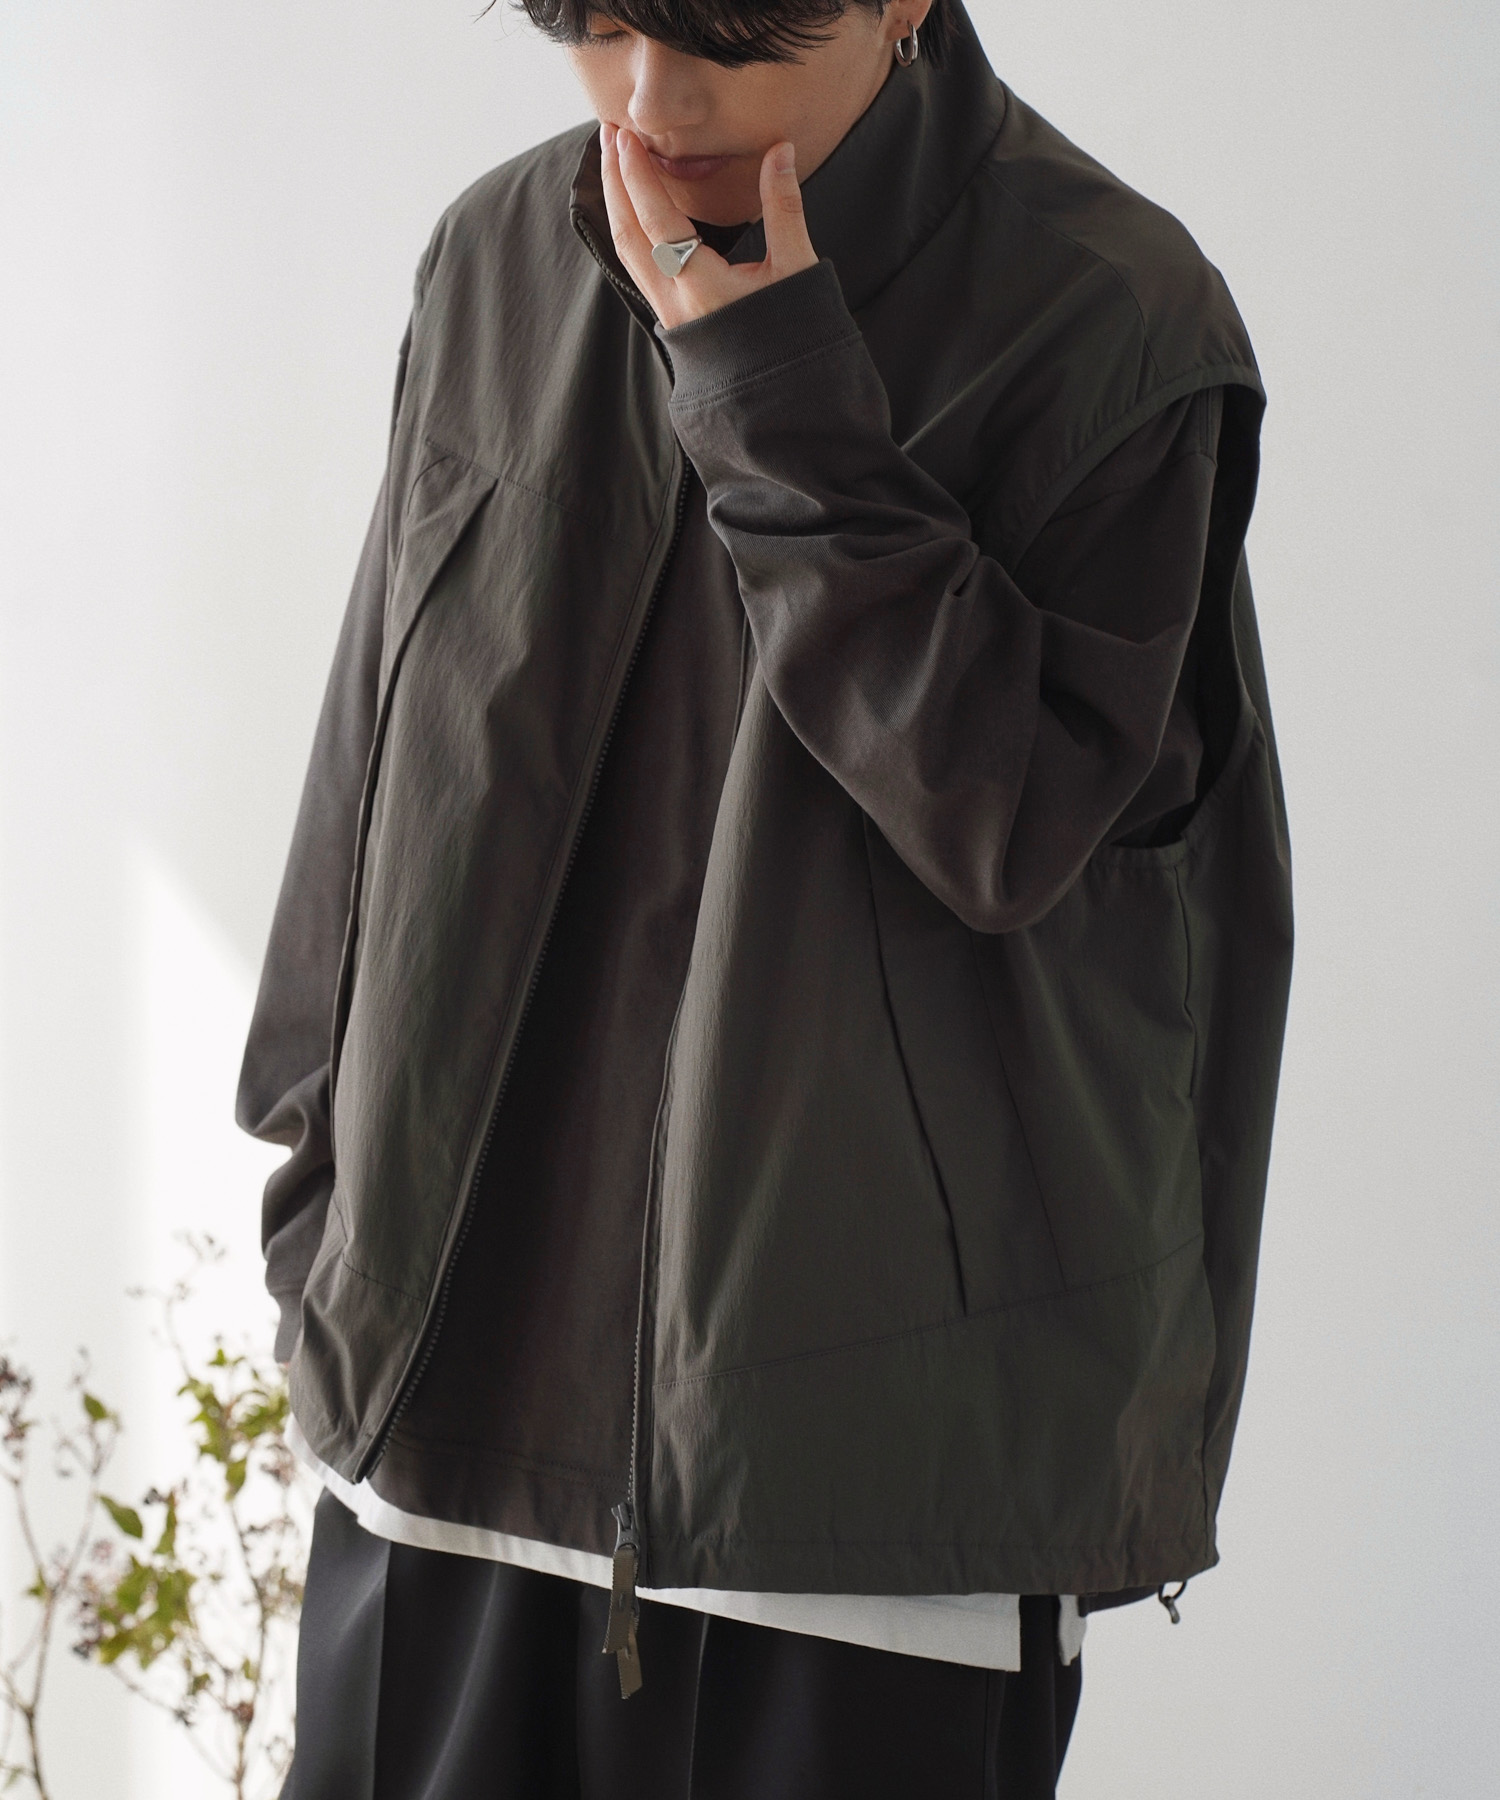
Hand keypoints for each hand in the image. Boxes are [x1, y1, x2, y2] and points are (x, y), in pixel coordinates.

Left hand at [599, 122, 817, 327]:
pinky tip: (630, 208)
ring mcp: (668, 312)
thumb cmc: (792, 334)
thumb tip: (781, 151)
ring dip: (616, 203)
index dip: (638, 176)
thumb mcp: (795, 270)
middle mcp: (674, 301)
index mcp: (702, 287)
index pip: (657, 221)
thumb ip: (784, 208)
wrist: (781, 393)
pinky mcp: (670, 317)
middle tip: (609, 134)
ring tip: (613, 162)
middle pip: (627, 232)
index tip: (626, 137)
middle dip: (614, 180)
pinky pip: (637, 265)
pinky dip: (628, 228)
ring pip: (627, 251)